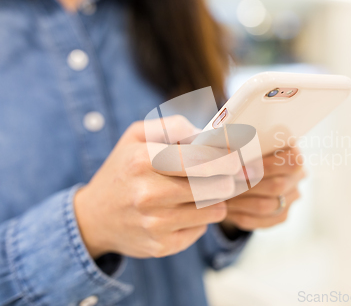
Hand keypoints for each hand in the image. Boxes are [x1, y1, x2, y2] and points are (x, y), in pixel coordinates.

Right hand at [75, 115, 233, 258]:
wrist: (94, 217)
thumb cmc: (123, 170)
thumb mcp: (137, 136)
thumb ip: (174, 126)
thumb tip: (208, 134)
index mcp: (143, 161)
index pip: (201, 160)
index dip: (225, 159)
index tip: (235, 159)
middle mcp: (148, 194)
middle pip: (216, 187)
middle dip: (227, 179)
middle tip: (228, 175)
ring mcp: (155, 224)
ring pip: (215, 210)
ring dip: (215, 199)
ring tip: (202, 192)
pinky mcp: (162, 246)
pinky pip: (202, 229)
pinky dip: (200, 219)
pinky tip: (185, 211)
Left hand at [221, 147, 304, 230]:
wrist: (245, 172)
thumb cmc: (245, 153)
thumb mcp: (246, 147)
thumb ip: (244, 149)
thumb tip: (229, 158)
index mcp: (294, 154)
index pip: (291, 163)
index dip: (265, 167)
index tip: (239, 170)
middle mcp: (298, 177)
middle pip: (277, 186)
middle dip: (247, 186)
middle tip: (226, 184)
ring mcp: (291, 199)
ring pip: (265, 206)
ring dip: (240, 201)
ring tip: (222, 196)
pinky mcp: (281, 216)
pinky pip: (258, 220)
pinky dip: (238, 214)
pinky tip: (226, 207)